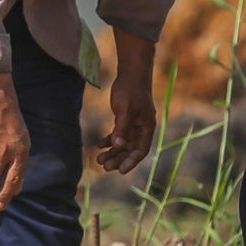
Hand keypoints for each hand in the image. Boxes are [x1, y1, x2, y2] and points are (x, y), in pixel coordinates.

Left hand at [96, 34, 157, 173]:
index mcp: (147, 128)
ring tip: (99, 160)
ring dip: (112, 152)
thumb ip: (122, 128)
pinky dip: (108, 141)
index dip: (131, 162)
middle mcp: (141, 129)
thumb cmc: (131, 90)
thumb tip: (117, 146)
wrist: (130, 73)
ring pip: (122, 144)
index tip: (121, 171)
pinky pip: (117, 135)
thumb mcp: (127, 109)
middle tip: (105, 166)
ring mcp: (133, 125)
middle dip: (118, 159)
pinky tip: (99, 145)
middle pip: (130, 150)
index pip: (141, 150)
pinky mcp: (124, 120)